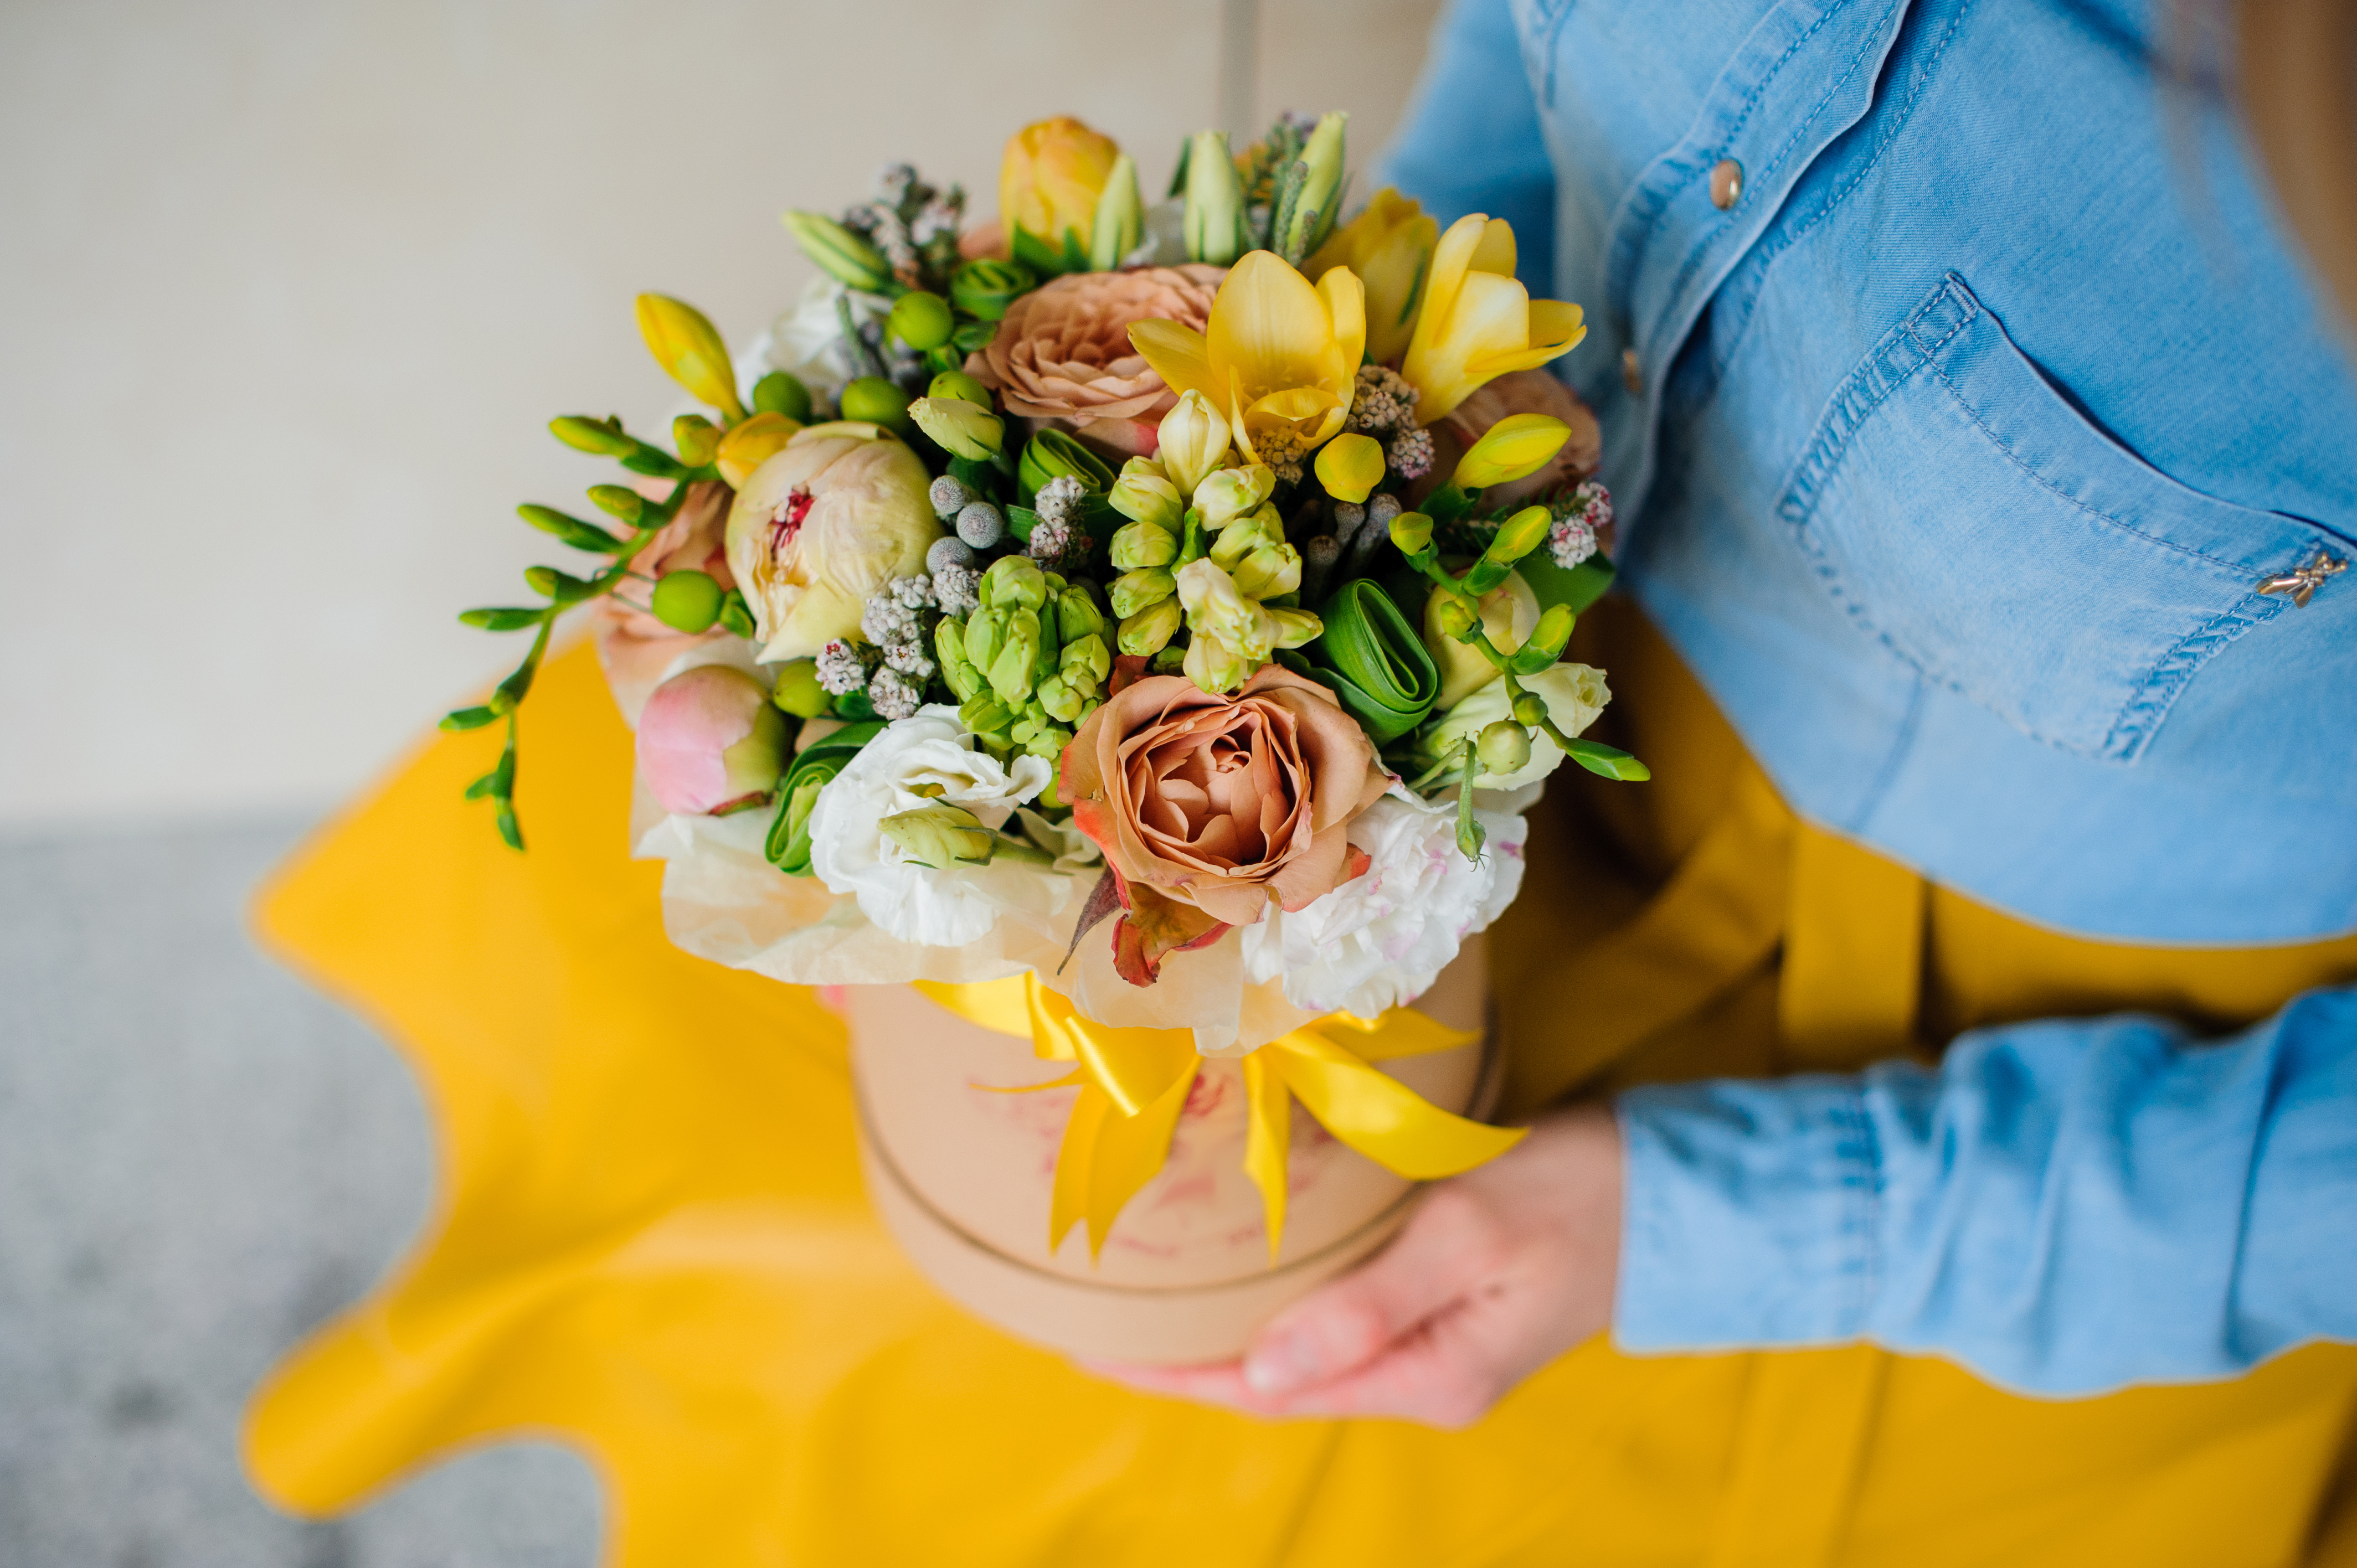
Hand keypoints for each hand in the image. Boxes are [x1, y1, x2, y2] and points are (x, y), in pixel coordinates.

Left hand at [1084, 1103, 1622, 1427]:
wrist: (1677, 1186)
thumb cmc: (1577, 1194)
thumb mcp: (1467, 1235)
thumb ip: (1366, 1307)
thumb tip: (1259, 1374)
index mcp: (1427, 1375)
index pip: (1268, 1391)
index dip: (1176, 1372)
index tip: (1091, 1346)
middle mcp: (1426, 1376)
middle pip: (1278, 1380)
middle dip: (1189, 1357)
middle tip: (1098, 1314)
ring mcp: (1441, 1346)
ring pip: (1307, 1349)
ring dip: (1233, 1331)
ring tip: (1152, 1296)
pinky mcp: (1451, 1306)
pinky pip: (1343, 1318)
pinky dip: (1285, 1302)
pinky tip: (1250, 1274)